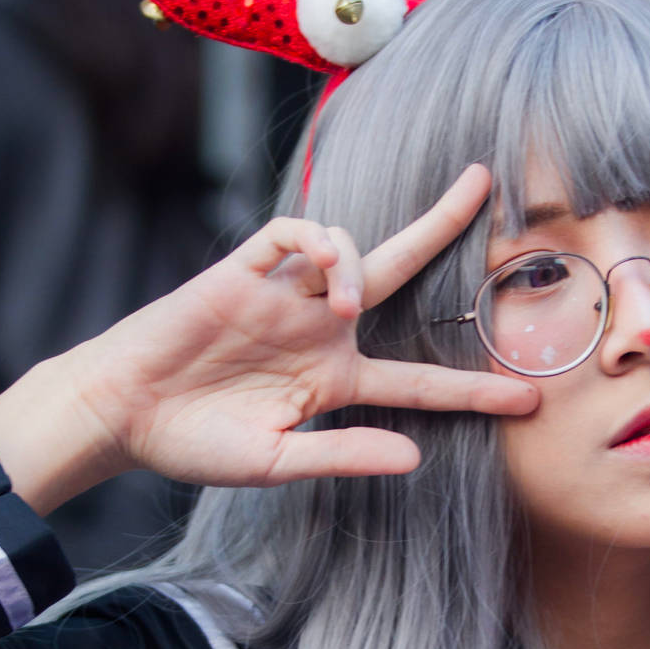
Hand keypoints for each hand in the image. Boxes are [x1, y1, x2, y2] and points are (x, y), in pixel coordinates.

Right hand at [0, 164, 537, 515]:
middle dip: (444, 225)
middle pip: (400, 268)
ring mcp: (285, 298)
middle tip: (488, 186)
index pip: (419, 383)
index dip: (472, 393)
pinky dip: (318, 246)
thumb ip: (344, 457)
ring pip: (349, 246)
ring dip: (357, 265)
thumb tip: (414, 460)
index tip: (527, 402)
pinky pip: (293, 233)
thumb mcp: (276, 462)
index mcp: (335, 381)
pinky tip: (321, 281)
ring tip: (344, 306)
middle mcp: (320, 330)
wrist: (122, 415)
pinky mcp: (244, 272)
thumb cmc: (194, 443)